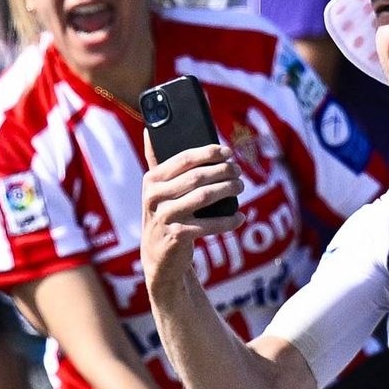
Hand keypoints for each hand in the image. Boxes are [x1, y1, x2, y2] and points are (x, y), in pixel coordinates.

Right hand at [138, 143, 240, 280]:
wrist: (158, 257)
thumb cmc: (164, 215)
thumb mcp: (157, 190)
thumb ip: (156, 162)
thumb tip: (149, 130)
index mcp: (151, 179)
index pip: (185, 158)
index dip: (210, 152)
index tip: (228, 152)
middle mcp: (155, 196)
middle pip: (198, 176)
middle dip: (223, 171)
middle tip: (237, 172)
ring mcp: (165, 217)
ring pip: (205, 196)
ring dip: (228, 190)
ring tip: (239, 187)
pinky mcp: (177, 236)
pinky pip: (210, 224)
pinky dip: (228, 221)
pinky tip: (239, 217)